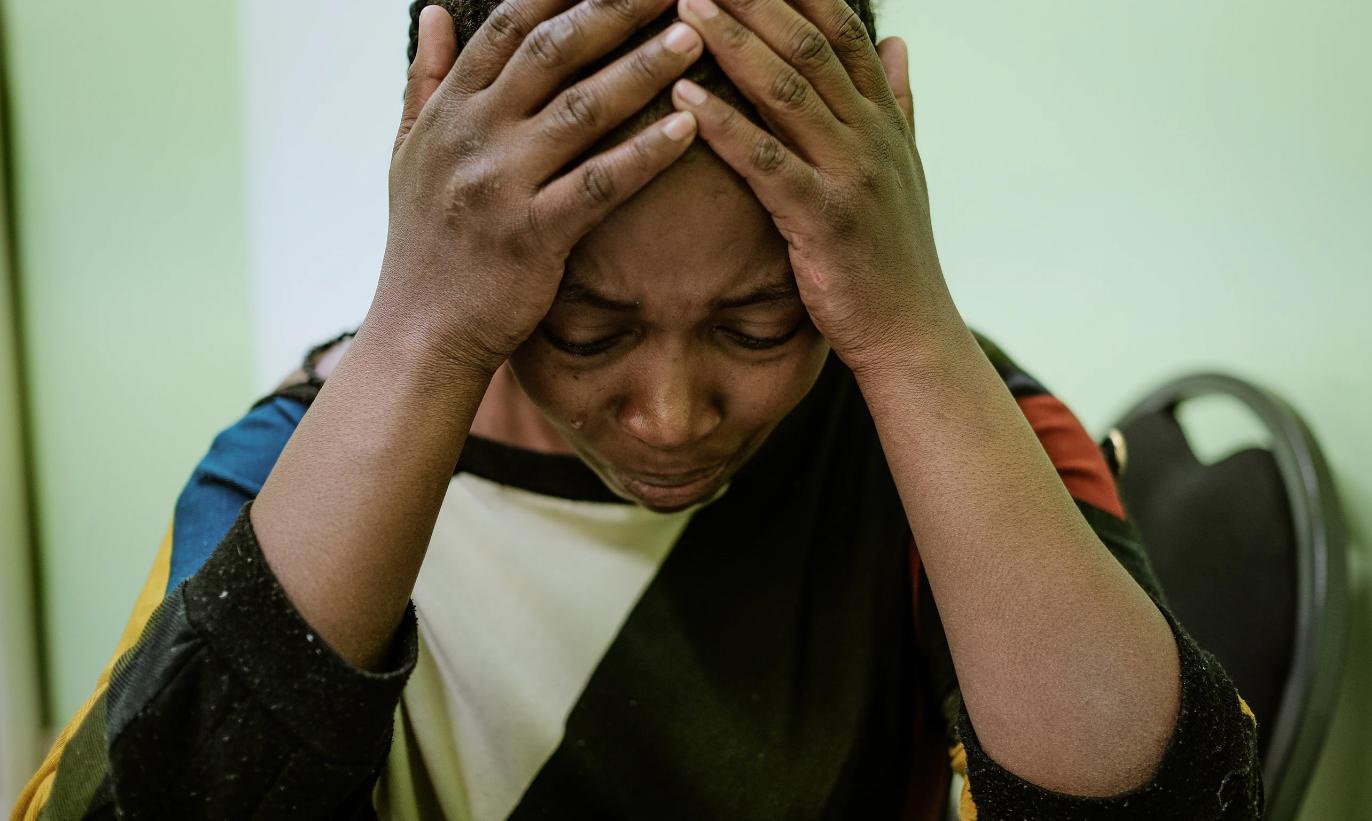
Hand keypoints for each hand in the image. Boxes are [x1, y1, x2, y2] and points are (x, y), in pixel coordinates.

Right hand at [378, 0, 703, 376]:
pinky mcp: (532, 236)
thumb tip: (434, 10)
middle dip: (615, 8)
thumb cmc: (425, 245)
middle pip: (553, 50)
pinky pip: (599, 185)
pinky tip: (689, 129)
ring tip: (695, 36)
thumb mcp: (409, 154)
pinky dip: (645, 154)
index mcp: (449, 110)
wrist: (420, 332)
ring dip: (643, 68)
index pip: (509, 24)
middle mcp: (472, 135)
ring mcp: (500, 185)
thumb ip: (426, 80)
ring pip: (582, 109)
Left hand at [671, 0, 952, 374]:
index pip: (842, 30)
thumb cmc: (894, 257)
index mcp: (884, 120)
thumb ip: (899, 103)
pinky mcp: (824, 221)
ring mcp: (851, 176)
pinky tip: (683, 95)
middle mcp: (872, 137)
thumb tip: (900, 43)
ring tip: (685, 4)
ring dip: (733, 43)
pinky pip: (767, 162)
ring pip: (788, 92)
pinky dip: (724, 125)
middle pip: (810, 45)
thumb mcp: (904, 171)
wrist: (911, 334)